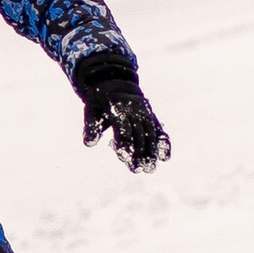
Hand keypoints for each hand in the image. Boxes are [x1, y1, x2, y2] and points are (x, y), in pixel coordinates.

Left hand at [72, 52, 169, 172]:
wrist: (115, 82)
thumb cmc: (100, 102)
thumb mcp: (91, 111)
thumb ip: (91, 127)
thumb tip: (89, 143)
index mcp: (118, 108)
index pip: (123, 129)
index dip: (125, 144)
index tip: (125, 159)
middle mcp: (134, 110)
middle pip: (138, 134)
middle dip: (139, 153)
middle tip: (138, 170)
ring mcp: (145, 113)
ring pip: (151, 133)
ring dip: (151, 152)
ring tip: (150, 168)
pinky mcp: (151, 117)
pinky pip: (159, 130)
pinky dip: (163, 142)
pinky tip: (165, 157)